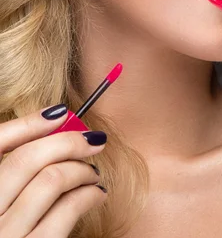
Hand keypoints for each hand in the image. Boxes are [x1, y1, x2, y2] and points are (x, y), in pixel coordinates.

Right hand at [0, 104, 107, 236]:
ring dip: (82, 170)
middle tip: (93, 142)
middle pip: (26, 159)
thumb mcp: (6, 199)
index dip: (28, 123)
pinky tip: (96, 194)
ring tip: (93, 174)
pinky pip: (68, 210)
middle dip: (68, 142)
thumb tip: (55, 124)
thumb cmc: (15, 229)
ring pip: (52, 180)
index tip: (61, 112)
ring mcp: (6, 236)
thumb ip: (17, 172)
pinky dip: (90, 194)